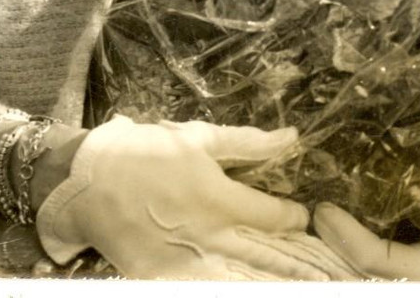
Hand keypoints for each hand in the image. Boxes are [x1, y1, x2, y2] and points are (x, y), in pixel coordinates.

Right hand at [35, 116, 351, 279]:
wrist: (89, 181)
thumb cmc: (147, 150)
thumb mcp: (199, 138)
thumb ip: (249, 144)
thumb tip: (293, 137)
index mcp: (220, 197)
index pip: (274, 217)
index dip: (297, 219)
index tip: (310, 219)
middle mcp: (208, 235)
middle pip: (264, 258)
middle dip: (298, 266)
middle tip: (330, 274)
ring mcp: (185, 263)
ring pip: (239, 280)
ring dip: (270, 280)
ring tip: (305, 282)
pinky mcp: (163, 280)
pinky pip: (205, 288)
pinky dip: (227, 288)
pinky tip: (250, 286)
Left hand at [314, 202, 419, 281]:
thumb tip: (382, 182)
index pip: (375, 259)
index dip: (345, 235)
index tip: (324, 209)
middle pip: (361, 275)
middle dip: (334, 247)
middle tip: (315, 215)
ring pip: (366, 279)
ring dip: (342, 254)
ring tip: (325, 223)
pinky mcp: (419, 286)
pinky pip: (380, 279)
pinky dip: (358, 260)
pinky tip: (345, 239)